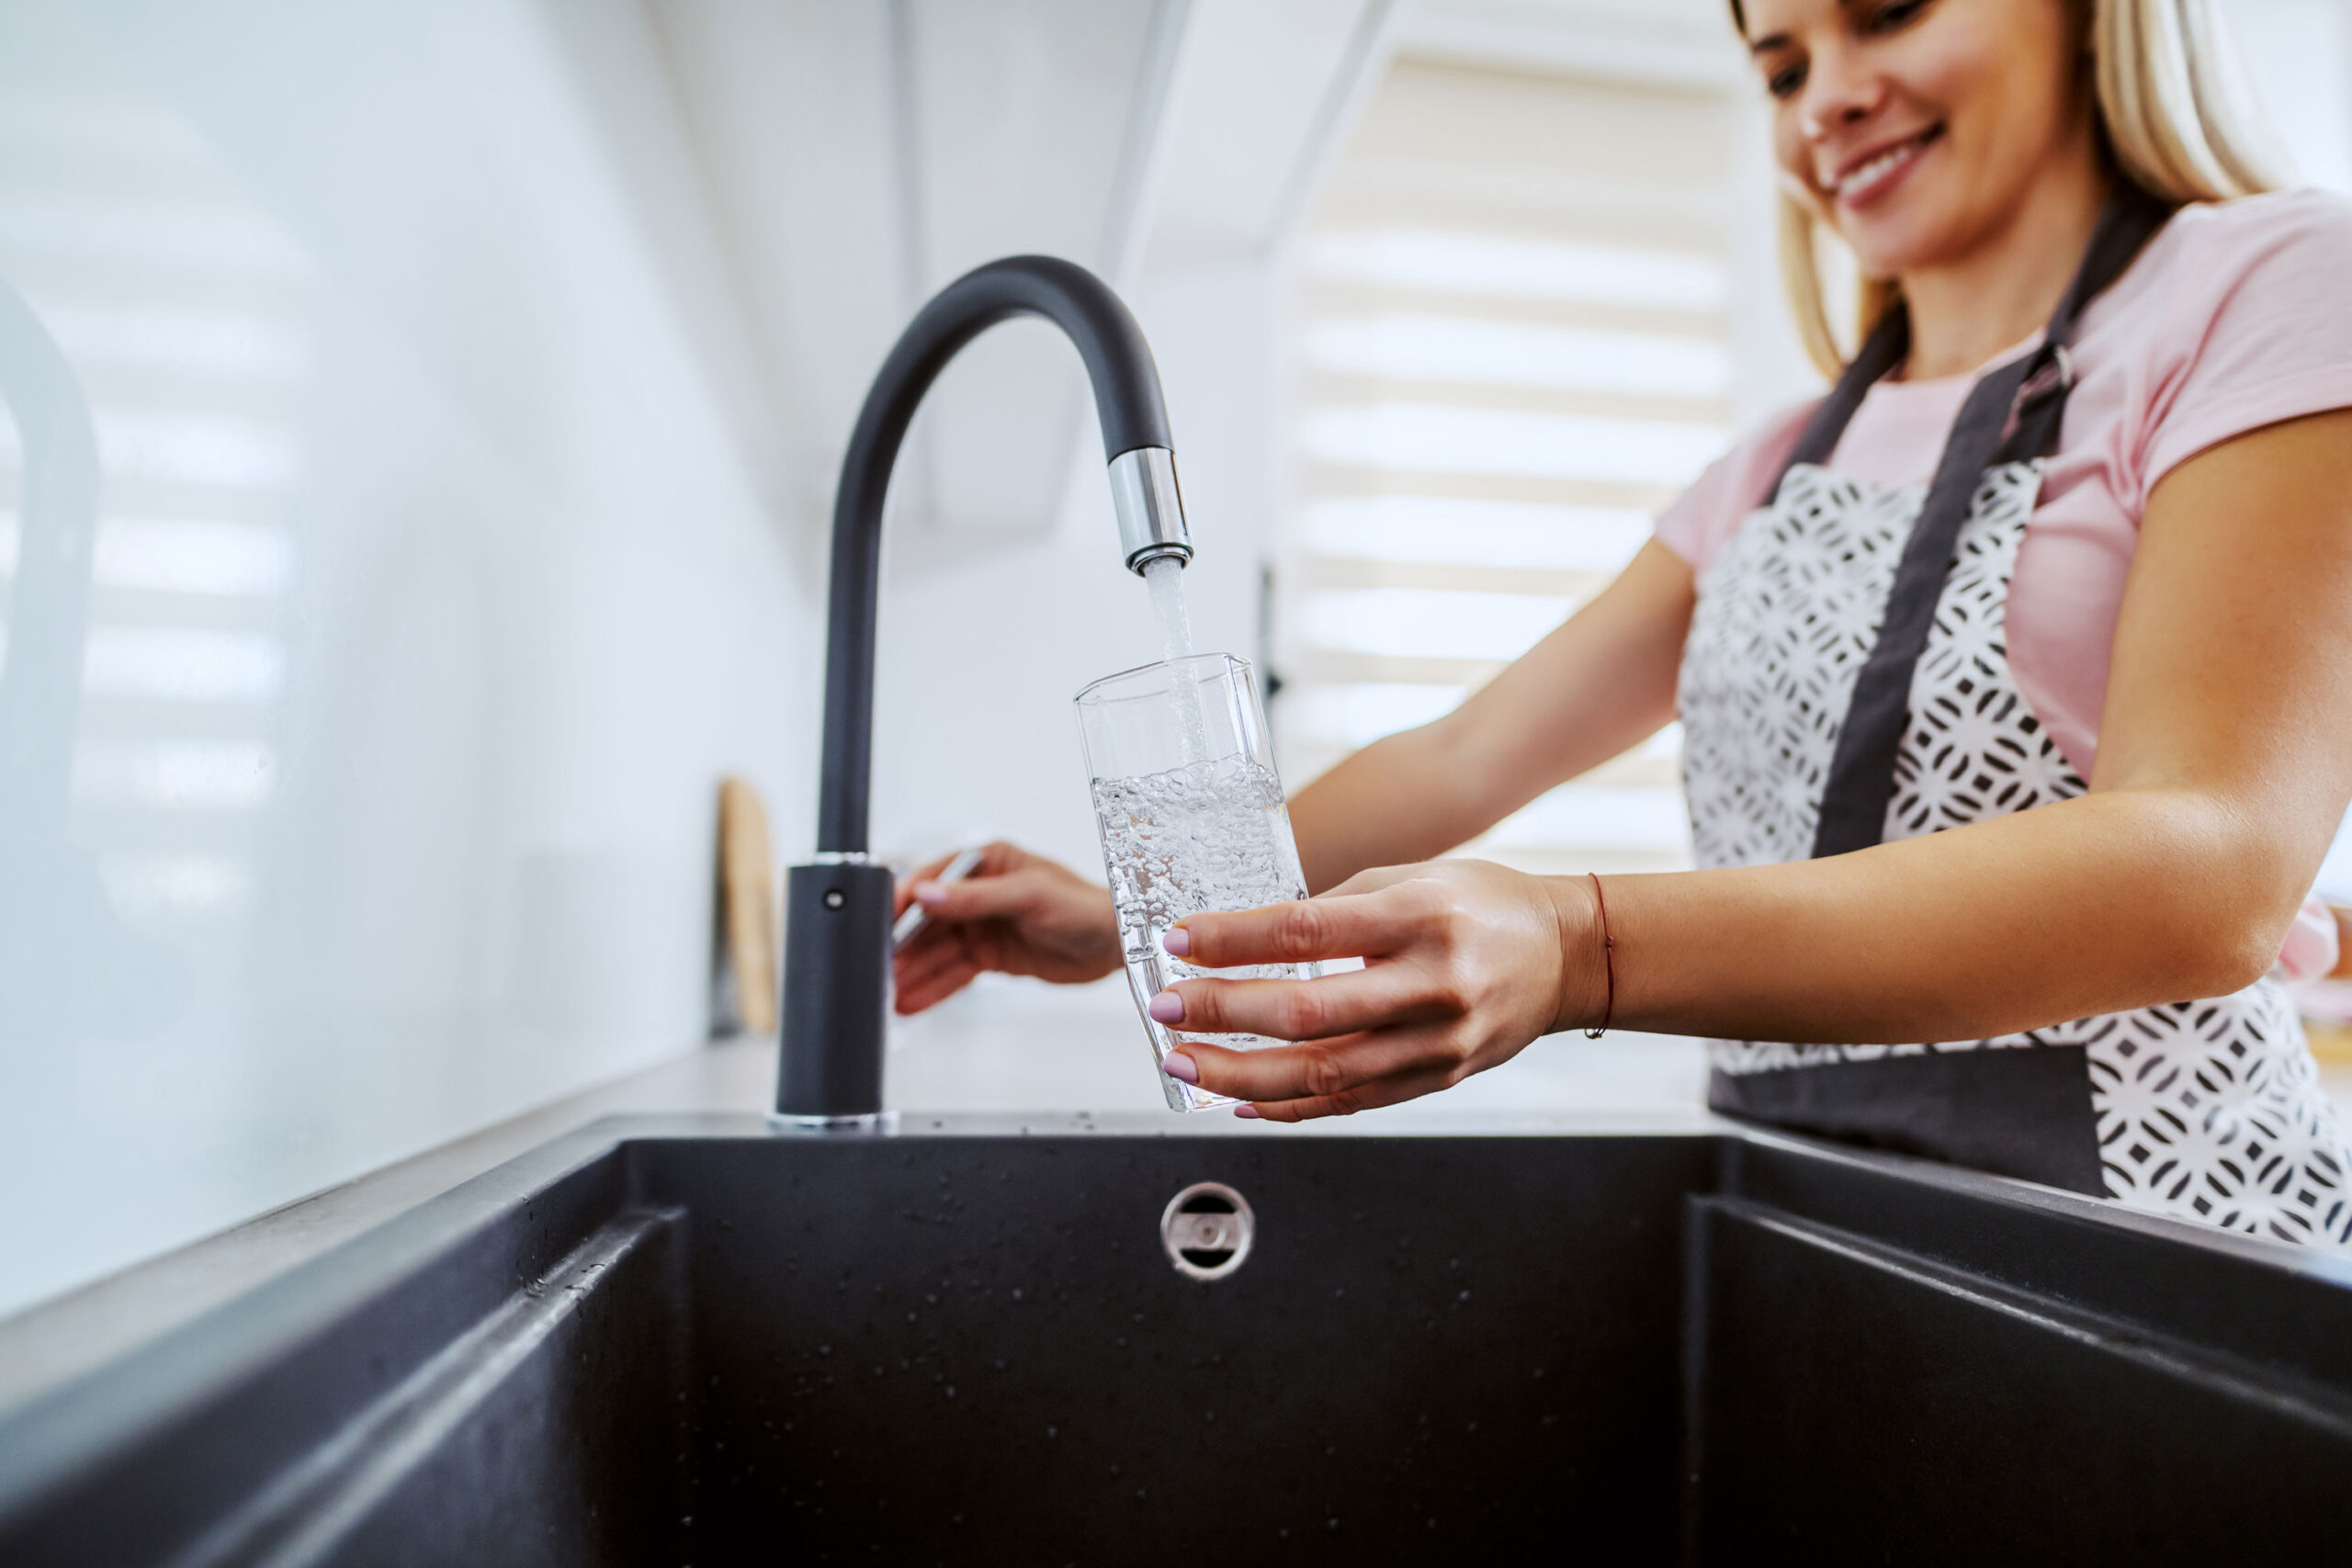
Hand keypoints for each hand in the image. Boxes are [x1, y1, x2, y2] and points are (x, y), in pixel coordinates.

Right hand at [890, 841, 1123, 1013]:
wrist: (1116, 943)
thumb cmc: (1083, 905)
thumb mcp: (1028, 896)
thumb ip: (975, 898)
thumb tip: (927, 893)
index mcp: (985, 862)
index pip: (932, 881)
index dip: (904, 904)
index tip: (878, 925)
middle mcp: (978, 892)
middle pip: (928, 920)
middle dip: (902, 945)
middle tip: (877, 969)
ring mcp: (983, 925)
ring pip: (937, 951)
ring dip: (913, 972)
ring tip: (887, 994)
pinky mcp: (990, 956)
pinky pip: (954, 972)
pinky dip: (933, 987)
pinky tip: (910, 1002)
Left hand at [1152, 860, 1604, 1120]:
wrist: (1566, 955)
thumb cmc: (1483, 904)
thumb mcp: (1412, 878)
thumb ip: (1335, 909)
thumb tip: (1247, 938)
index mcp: (1420, 917)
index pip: (1305, 931)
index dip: (1232, 940)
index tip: (1178, 942)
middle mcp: (1431, 985)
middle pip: (1308, 1012)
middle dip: (1222, 1013)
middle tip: (1164, 1009)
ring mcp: (1437, 1043)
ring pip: (1323, 1073)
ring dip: (1240, 1073)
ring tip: (1183, 1062)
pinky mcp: (1438, 1079)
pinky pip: (1351, 1103)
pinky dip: (1289, 1107)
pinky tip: (1239, 1098)